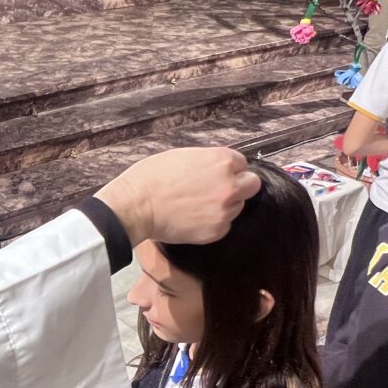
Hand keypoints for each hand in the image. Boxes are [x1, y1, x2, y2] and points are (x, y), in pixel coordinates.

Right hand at [94, 147, 260, 245]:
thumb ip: (207, 162)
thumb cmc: (151, 177)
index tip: (218, 174)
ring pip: (238, 206)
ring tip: (199, 206)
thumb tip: (216, 169)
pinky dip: (213, 223)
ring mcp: (225, 210)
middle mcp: (229, 185)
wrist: (136, 206)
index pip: (242, 163)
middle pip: (252, 185)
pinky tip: (194, 218)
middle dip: (239, 186)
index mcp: (222, 161)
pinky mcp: (217, 231)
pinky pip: (225, 225)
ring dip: (225, 205)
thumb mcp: (183, 156)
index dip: (229, 169)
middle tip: (217, 190)